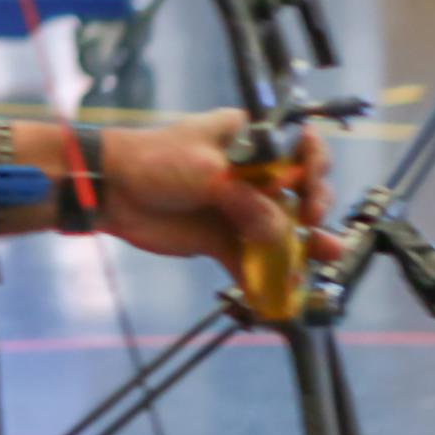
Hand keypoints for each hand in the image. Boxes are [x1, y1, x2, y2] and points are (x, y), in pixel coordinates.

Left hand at [94, 109, 342, 269]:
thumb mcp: (206, 171)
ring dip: (302, 246)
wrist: (110, 190)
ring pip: (279, 229)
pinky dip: (264, 277)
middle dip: (313, 205)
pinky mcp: (221, 238)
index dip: (312, 163)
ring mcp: (237, 208)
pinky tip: (280, 293)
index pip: (297, 146)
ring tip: (324, 257)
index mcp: (247, 140)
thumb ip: (247, 201)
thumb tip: (281, 232)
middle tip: (310, 218)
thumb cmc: (155, 161)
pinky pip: (250, 260)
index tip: (307, 181)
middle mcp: (249, 174)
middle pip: (297, 190)